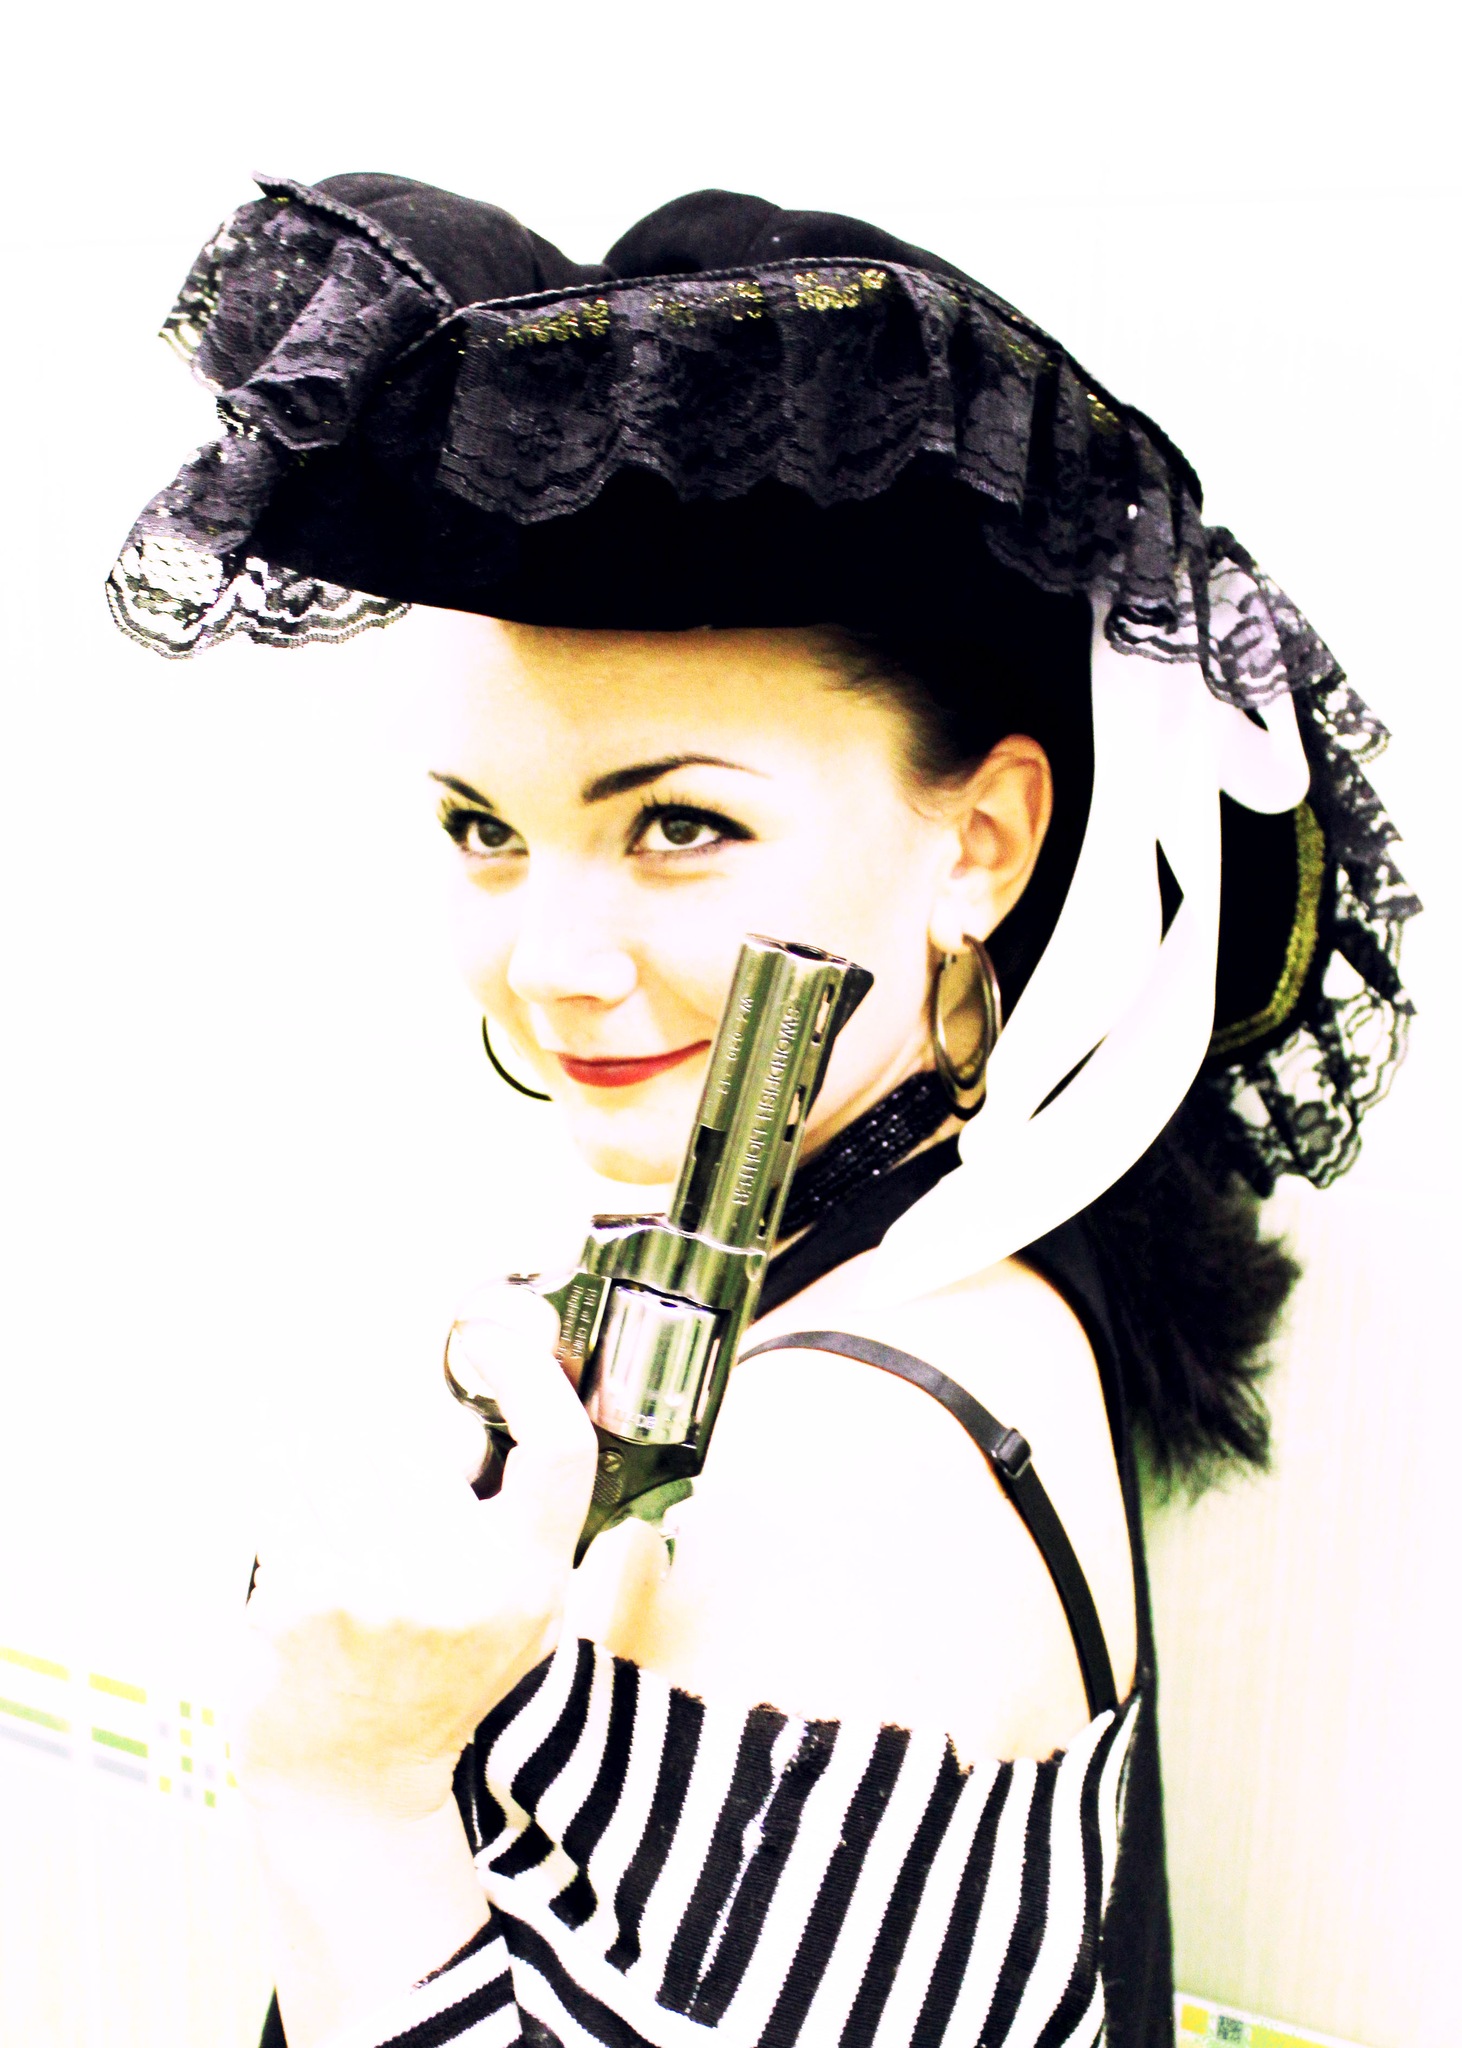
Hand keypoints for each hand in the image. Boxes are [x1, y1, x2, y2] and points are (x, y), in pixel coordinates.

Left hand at [232, 1285, 595, 1823]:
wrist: (351, 1779)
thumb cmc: (441, 1681)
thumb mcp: (531, 1613)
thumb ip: (532, 1517)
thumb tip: (525, 1380)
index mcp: (527, 1582)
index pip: (558, 1450)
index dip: (531, 1377)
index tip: (494, 1346)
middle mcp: (458, 1584)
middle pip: (430, 1436)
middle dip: (406, 1438)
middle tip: (396, 1483)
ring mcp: (372, 1589)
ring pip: (349, 1453)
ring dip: (341, 1469)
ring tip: (346, 1532)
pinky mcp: (294, 1594)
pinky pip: (289, 1493)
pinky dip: (290, 1506)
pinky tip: (302, 1554)